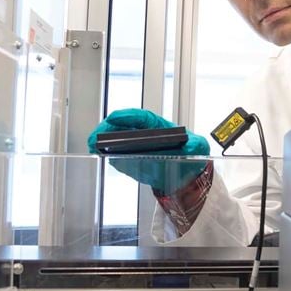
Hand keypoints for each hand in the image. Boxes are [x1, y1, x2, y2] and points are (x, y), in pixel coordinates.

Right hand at [88, 108, 209, 193]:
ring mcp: (135, 145)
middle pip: (124, 126)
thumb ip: (196, 145)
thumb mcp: (198, 147)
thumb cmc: (190, 154)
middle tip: (96, 135)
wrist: (185, 174)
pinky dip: (105, 152)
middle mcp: (144, 134)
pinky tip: (97, 154)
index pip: (142, 118)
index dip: (128, 116)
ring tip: (92, 144)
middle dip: (108, 127)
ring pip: (116, 137)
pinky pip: (116, 153)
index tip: (116, 117)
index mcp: (159, 127)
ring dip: (102, 139)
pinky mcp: (130, 158)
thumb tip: (191, 145)